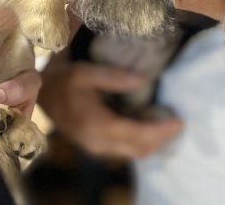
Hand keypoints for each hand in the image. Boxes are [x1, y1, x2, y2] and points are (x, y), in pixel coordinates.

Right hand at [39, 59, 182, 157]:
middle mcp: (98, 142)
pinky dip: (144, 141)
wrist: (44, 94)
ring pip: (134, 152)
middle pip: (139, 149)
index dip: (160, 131)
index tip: (179, 121)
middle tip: (180, 123)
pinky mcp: (99, 145)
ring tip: (170, 125)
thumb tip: (142, 79)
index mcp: (97, 125)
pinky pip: (127, 149)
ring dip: (155, 142)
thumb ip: (114, 76)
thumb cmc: (66, 81)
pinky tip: (154, 127)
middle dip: (162, 138)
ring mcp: (98, 147)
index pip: (136, 135)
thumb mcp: (86, 72)